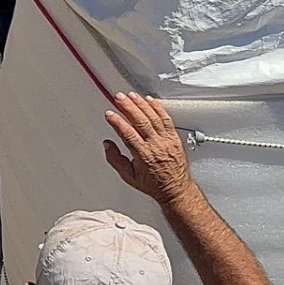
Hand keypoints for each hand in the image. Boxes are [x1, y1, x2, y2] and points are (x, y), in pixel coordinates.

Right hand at [103, 92, 199, 207]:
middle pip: (140, 121)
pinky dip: (158, 108)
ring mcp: (166, 140)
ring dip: (141, 104)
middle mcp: (156, 146)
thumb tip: (107, 144)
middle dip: (128, 107)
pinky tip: (150, 100)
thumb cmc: (153, 184)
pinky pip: (166, 119)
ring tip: (131, 95)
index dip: (117, 122)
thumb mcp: (129, 176)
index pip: (128, 134)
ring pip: (153, 117)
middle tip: (118, 97)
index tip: (109, 114)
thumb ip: (115, 159)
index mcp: (143, 156)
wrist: (175, 189)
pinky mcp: (174, 137)